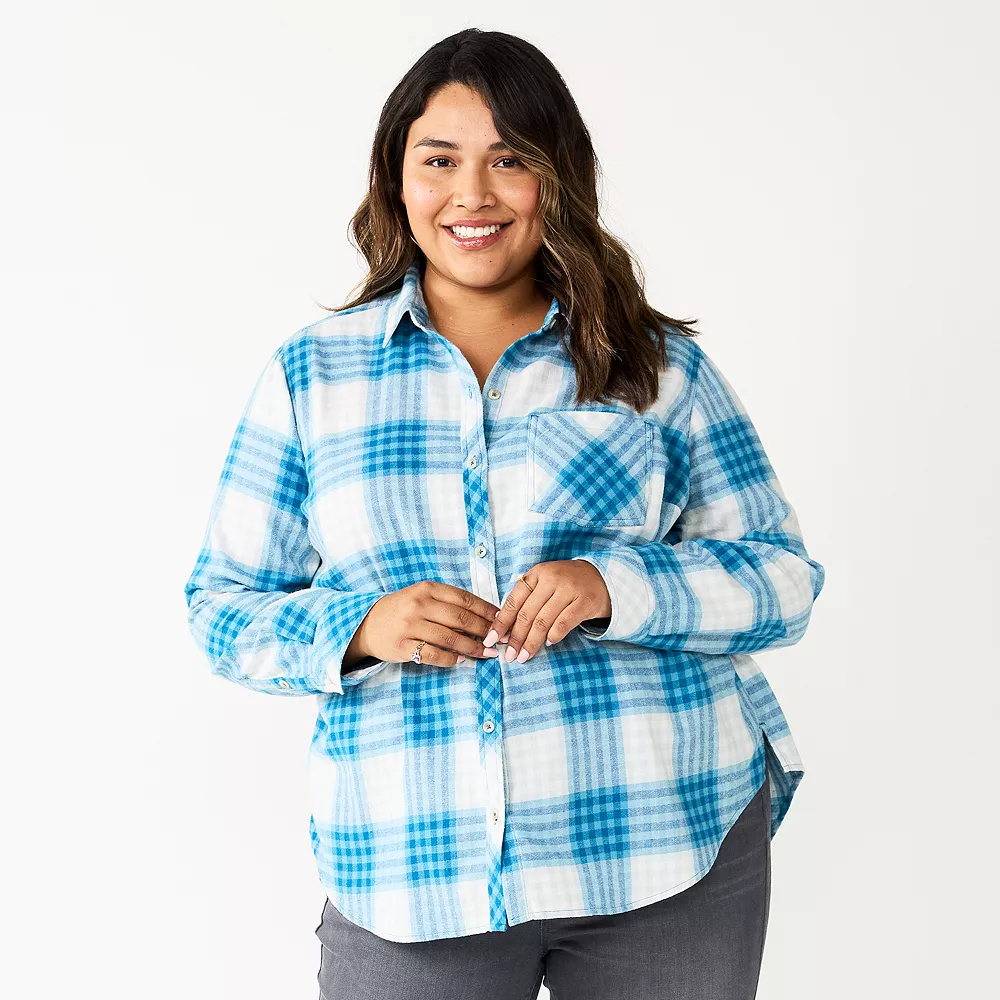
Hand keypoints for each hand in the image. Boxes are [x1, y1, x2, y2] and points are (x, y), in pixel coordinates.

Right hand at [355, 581, 502, 667]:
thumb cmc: (402, 610)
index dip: (487, 610)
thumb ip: (448, 604)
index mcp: (427, 588)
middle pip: (461, 619)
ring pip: (450, 638)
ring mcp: (409, 626)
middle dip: (485, 631)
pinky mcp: (402, 646)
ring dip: (473, 648)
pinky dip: (450, 659)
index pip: (464, 599)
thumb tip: (484, 619)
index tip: (502, 620)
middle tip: (499, 640)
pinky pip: (433, 654)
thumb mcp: (422, 597)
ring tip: (487, 654)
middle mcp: (419, 605)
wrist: (366, 624)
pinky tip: (460, 660)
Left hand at [484, 560, 611, 663]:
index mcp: (537, 573)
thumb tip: (504, 629)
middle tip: (509, 655)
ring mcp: (569, 589)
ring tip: (524, 656)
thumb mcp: (545, 584)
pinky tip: (549, 644)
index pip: (514, 601)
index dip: (501, 623)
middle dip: (515, 638)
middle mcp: (552, 578)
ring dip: (531, 642)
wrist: (603, 577)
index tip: (491, 639)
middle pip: (527, 614)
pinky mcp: (585, 601)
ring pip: (543, 621)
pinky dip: (554, 635)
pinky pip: (564, 623)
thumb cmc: (567, 584)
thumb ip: (527, 600)